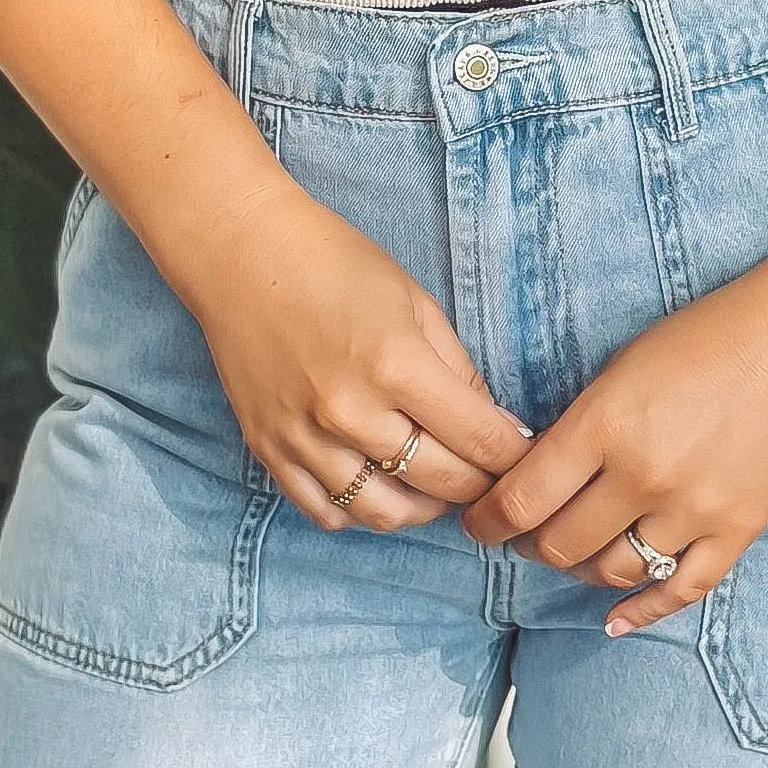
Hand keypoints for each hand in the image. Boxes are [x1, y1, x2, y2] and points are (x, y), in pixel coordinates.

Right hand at [167, 179, 531, 531]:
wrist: (241, 255)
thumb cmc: (335, 265)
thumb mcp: (416, 303)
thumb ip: (460, 371)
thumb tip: (498, 429)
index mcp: (396, 364)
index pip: (479, 440)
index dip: (514, 457)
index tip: (526, 460)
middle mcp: (350, 411)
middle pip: (440, 483)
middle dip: (479, 486)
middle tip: (490, 477)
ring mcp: (305, 437)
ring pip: (385, 513)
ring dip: (424, 508)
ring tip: (437, 488)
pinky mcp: (270, 450)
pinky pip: (327, 513)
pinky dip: (362, 512)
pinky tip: (380, 487)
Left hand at [463, 259, 767, 631]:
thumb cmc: (712, 334)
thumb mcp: (624, 366)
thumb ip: (580, 426)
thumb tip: (535, 477)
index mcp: (607, 425)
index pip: (521, 501)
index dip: (487, 520)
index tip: (478, 521)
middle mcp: (646, 476)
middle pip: (559, 546)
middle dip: (528, 546)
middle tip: (521, 536)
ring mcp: (695, 509)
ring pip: (614, 573)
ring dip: (581, 571)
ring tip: (572, 555)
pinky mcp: (740, 529)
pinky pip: (682, 589)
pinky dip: (643, 611)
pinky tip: (615, 620)